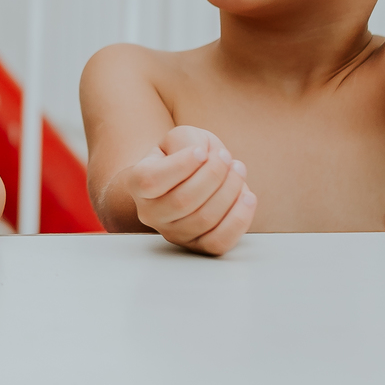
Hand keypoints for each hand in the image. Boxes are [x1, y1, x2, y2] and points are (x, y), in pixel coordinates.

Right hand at [117, 125, 255, 255]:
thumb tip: (202, 157)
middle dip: (213, 175)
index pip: (152, 180)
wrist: (188, 178)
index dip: (181, 165)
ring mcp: (173, 233)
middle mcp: (150, 213)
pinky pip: (219, 241)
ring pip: (204, 219)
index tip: (201, 150)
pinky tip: (247, 196)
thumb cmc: (182, 155)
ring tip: (238, 169)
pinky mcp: (197, 246)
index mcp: (137, 182)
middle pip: (183, 201)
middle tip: (225, 156)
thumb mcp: (179, 138)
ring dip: (229, 191)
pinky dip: (238, 218)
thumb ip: (186, 141)